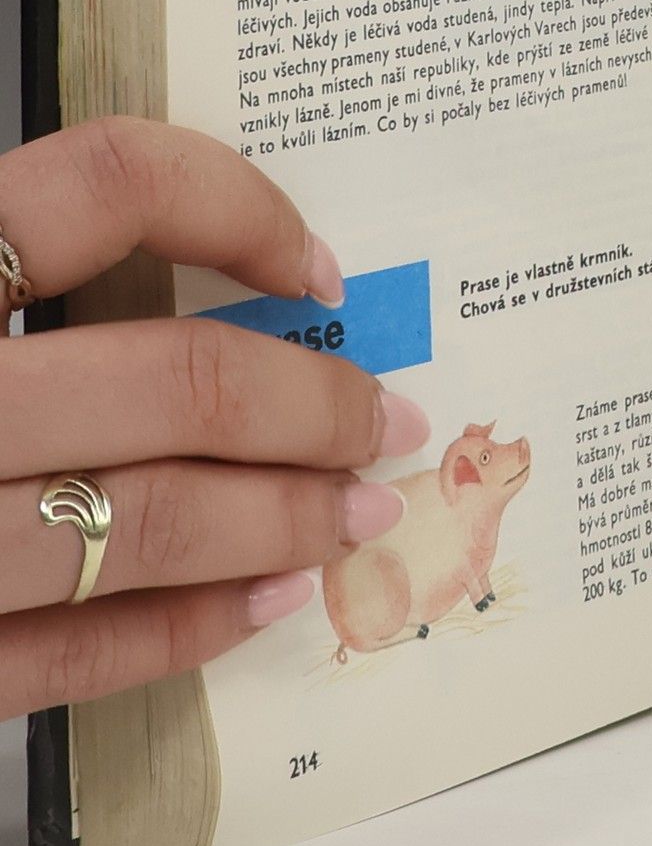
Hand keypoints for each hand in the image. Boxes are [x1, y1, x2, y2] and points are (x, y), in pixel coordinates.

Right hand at [0, 119, 429, 720]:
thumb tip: (169, 243)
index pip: (101, 186)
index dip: (236, 208)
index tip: (311, 261)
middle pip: (171, 377)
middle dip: (315, 399)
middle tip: (388, 415)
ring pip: (150, 522)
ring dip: (287, 516)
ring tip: (359, 510)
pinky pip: (69, 659)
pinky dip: (185, 633)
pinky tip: (262, 606)